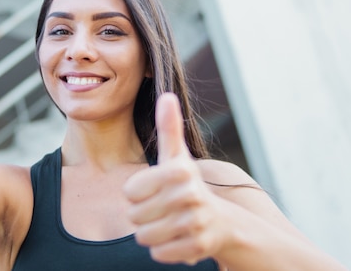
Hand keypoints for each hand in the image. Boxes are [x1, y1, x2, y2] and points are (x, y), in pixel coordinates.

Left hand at [124, 93, 221, 264]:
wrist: (221, 220)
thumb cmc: (187, 185)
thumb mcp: (177, 156)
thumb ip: (169, 127)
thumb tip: (167, 95)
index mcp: (179, 170)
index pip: (129, 192)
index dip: (137, 193)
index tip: (154, 190)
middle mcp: (189, 194)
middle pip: (134, 216)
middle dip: (143, 215)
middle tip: (162, 209)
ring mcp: (195, 221)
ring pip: (144, 236)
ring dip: (150, 233)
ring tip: (167, 223)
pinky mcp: (198, 246)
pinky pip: (158, 253)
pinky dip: (163, 249)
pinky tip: (176, 238)